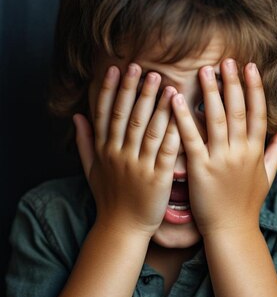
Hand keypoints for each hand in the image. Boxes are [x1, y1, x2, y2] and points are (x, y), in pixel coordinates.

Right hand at [73, 63, 179, 236]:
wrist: (122, 229)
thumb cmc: (109, 198)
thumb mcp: (91, 170)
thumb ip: (84, 142)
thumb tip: (76, 116)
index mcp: (105, 151)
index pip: (106, 114)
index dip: (110, 90)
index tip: (115, 69)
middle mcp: (119, 155)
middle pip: (127, 116)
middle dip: (134, 90)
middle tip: (142, 67)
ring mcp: (138, 166)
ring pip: (147, 129)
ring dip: (156, 105)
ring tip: (164, 83)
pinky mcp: (157, 178)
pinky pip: (165, 150)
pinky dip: (172, 131)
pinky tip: (179, 115)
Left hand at [171, 59, 276, 236]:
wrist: (231, 230)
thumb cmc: (247, 204)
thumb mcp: (268, 174)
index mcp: (255, 151)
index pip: (258, 113)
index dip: (255, 88)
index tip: (250, 67)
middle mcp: (240, 152)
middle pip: (239, 110)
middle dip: (233, 83)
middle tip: (227, 60)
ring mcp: (221, 159)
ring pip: (217, 119)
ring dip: (211, 93)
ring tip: (205, 70)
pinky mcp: (200, 168)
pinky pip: (191, 138)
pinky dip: (183, 117)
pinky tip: (176, 98)